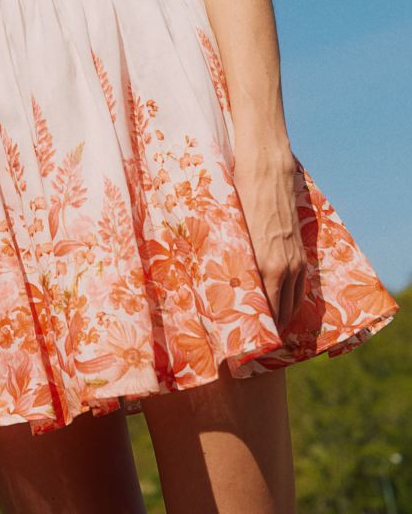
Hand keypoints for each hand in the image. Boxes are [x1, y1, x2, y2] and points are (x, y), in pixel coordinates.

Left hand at [231, 136, 307, 331]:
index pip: (263, 313)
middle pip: (280, 312)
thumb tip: (213, 281)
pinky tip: (282, 302)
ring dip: (282, 315)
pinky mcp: (300, 249)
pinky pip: (300, 284)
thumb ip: (228, 259)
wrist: (265, 169)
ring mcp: (295, 259)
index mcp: (264, 267)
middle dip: (269, 329)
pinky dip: (292, 298)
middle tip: (254, 341)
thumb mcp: (228, 233)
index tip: (242, 343)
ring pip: (293, 301)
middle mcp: (284, 268)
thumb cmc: (238, 197)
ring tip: (269, 329)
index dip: (255, 331)